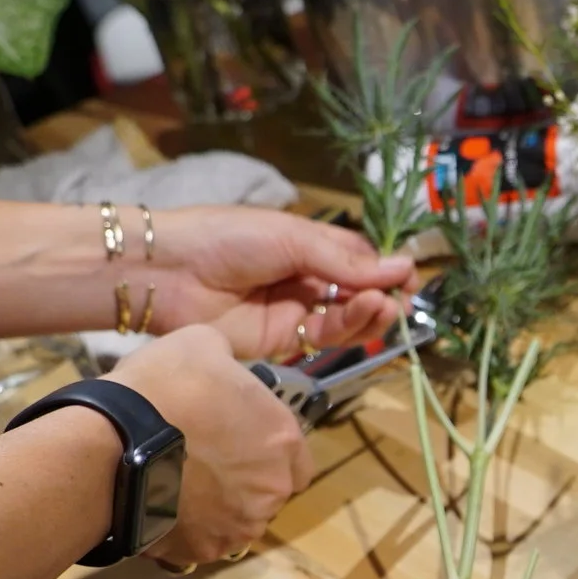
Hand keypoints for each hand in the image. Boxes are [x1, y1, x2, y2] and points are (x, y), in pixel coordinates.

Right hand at [106, 324, 313, 565]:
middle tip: (204, 462)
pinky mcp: (202, 551)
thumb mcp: (203, 345)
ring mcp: (238, 525)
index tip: (242, 443)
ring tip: (177, 485)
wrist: (110, 441)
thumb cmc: (162, 387)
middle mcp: (272, 490)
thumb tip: (223, 363)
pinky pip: (200, 542)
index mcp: (282, 440)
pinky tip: (159, 506)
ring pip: (236, 521)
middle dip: (243, 481)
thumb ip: (227, 361)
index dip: (270, 452)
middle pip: (268, 493)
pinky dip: (185, 530)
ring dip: (216, 508)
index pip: (298, 461)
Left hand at [145, 206, 415, 359]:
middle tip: (402, 298)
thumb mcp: (292, 238)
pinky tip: (365, 312)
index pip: (358, 258)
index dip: (384, 268)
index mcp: (306, 244)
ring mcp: (294, 310)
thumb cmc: (227, 238)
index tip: (410, 276)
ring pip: (345, 318)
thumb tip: (404, 267)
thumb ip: (345, 260)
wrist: (167, 272)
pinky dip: (348, 327)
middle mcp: (305, 278)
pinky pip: (324, 336)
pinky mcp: (282, 340)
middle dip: (382, 295)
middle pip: (357, 291)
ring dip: (370, 313)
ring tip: (384, 306)